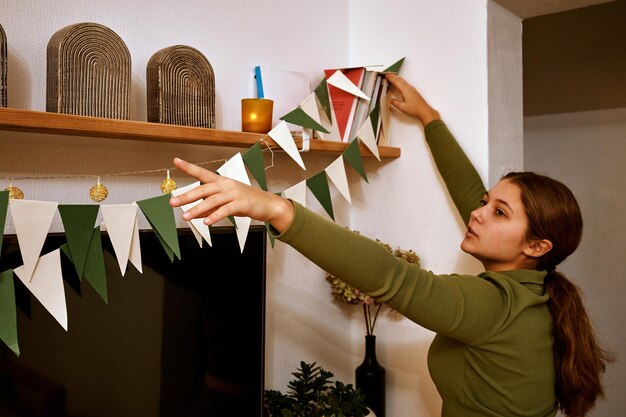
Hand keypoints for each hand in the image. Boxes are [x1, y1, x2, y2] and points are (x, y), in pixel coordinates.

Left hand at [169, 158, 294, 232]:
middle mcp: (226, 185)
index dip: (189, 167)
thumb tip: (194, 213)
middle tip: (173, 202)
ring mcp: (234, 194)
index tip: (176, 161)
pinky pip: (225, 210)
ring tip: (186, 216)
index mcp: (221, 181)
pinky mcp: (241, 204)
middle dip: (186, 196)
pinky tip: (207, 222)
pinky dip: (215, 216)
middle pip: (203, 189)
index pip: (202, 173)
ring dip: (197, 209)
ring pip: (212, 201)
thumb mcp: (225, 203)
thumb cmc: (246, 201)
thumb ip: (209, 207)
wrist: (267, 204)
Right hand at [386, 73, 439, 125]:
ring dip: (398, 78)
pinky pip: (406, 83)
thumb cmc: (415, 109)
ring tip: (393, 77)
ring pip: (403, 81)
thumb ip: (395, 103)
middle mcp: (409, 88)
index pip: (396, 82)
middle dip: (394, 76)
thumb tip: (390, 100)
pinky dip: (401, 81)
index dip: (391, 78)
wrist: (424, 110)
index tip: (386, 76)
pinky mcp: (414, 91)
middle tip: (389, 74)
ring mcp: (412, 89)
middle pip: (400, 80)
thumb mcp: (402, 107)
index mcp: (405, 90)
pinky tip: (401, 84)